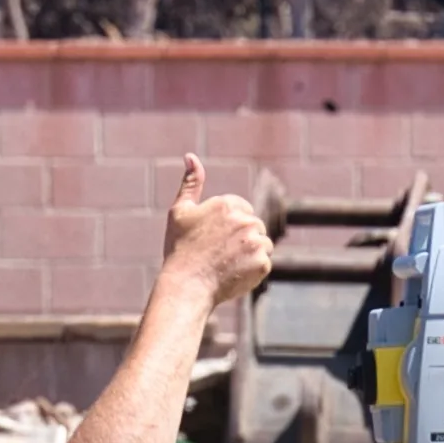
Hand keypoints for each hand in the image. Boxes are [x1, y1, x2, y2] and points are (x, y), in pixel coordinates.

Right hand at [158, 154, 271, 307]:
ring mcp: (256, 243)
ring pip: (262, 244)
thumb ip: (191, 183)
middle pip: (254, 226)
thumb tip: (191, 156)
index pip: (242, 209)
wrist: (185, 286)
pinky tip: (233, 274)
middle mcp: (245, 220)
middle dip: (241, 238)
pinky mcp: (263, 264)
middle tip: (217, 254)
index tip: (212, 238)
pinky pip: (264, 263)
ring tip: (226, 264)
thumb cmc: (179, 249)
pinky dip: (252, 270)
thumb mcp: (180, 212)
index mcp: (227, 204)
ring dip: (249, 253)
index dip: (227, 225)